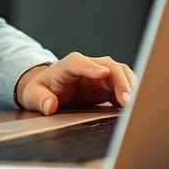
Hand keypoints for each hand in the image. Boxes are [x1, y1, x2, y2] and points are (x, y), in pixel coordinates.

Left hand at [16, 52, 135, 114]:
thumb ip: (41, 100)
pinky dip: (131, 94)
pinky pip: (124, 85)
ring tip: (133, 104)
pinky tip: (134, 107)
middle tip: (126, 100)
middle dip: (120, 80)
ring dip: (129, 86)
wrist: (49, 90)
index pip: (79, 62)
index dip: (92, 67)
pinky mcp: (108, 85)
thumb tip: (50, 106)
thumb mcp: (33, 95)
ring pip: (121, 73)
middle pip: (108, 65)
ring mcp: (100, 74)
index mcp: (67, 65)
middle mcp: (87, 66)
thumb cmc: (42, 90)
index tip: (104, 74)